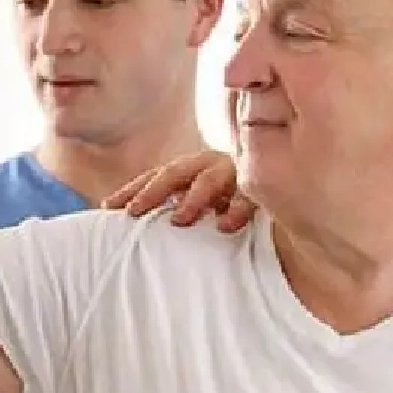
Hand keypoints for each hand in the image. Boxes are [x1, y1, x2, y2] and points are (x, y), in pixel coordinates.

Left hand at [101, 149, 254, 232]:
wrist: (283, 185)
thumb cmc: (230, 200)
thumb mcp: (199, 202)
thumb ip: (173, 208)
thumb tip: (134, 224)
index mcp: (190, 168)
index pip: (154, 177)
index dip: (131, 190)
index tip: (108, 208)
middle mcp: (208, 165)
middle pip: (174, 173)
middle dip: (153, 192)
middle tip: (134, 212)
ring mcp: (234, 173)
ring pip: (209, 181)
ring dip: (193, 199)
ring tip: (179, 221)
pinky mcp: (259, 186)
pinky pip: (248, 197)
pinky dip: (236, 210)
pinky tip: (225, 226)